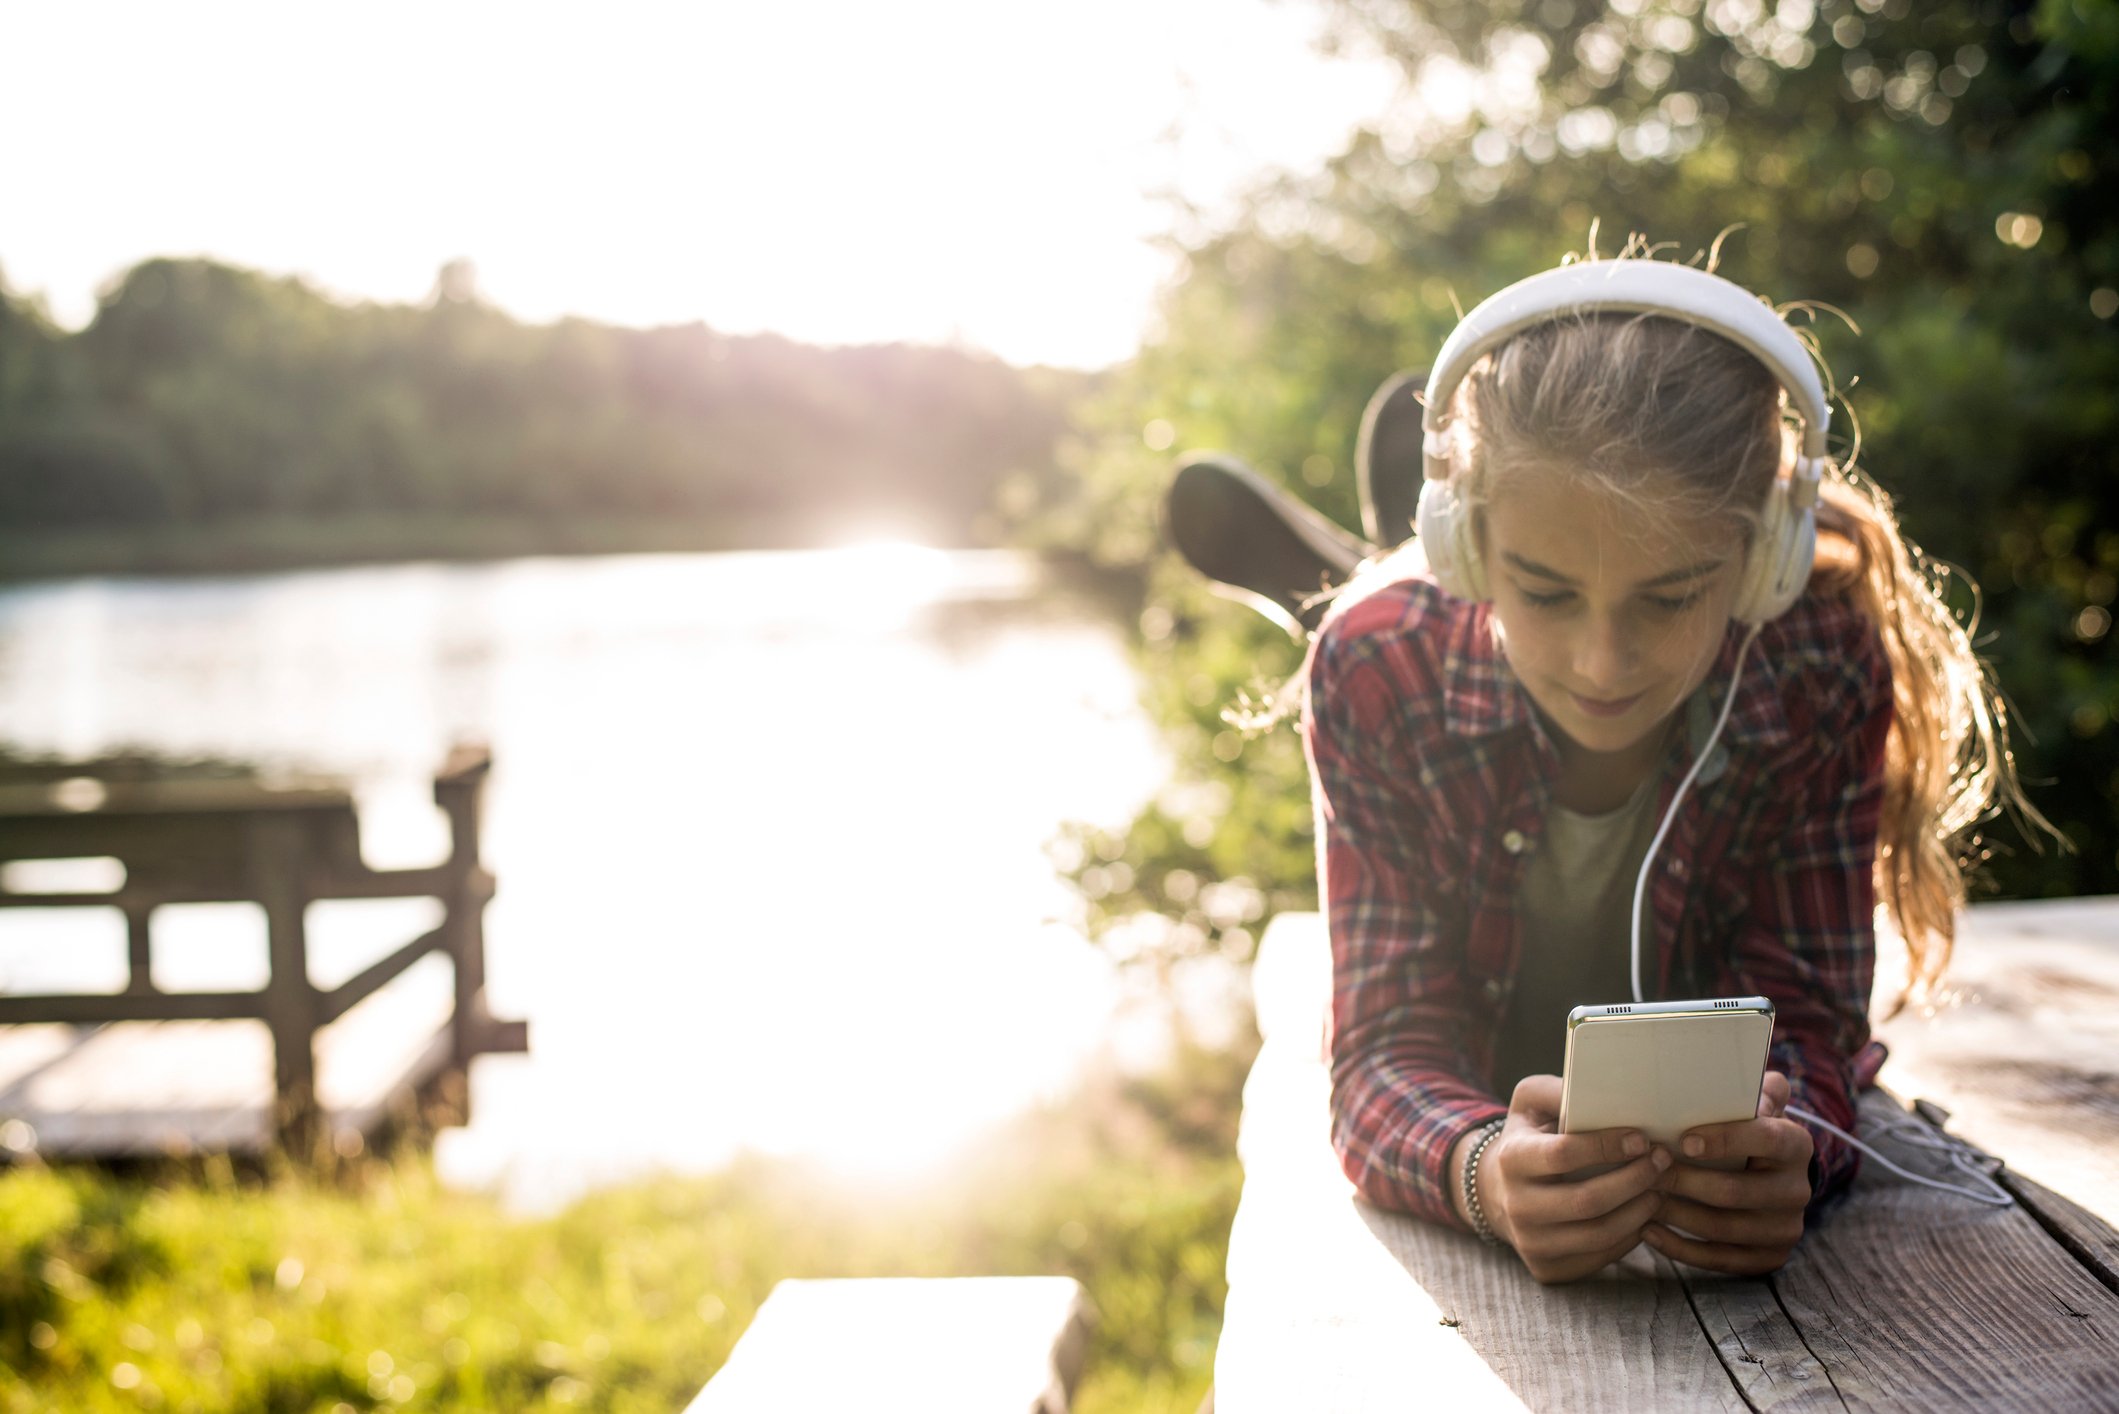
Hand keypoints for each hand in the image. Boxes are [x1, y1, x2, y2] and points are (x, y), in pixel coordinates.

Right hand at [1475, 1075, 1675, 1285]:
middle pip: (1587, 1201)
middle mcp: (1516, 1206)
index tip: (1641, 1138)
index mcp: (1512, 1159)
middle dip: (1634, 1180)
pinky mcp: (1548, 1269)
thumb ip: (1558, 1090)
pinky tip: (1643, 1214)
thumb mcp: (1530, 1103)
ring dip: (1640, 1210)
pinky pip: (1600, 1256)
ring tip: (1660, 1187)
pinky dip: (1630, 1236)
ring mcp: (1530, 1243)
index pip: (1563, 1155)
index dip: (1607, 1146)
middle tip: (1663, 1161)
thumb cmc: (1529, 1138)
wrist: (1499, 1191)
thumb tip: (1598, 1089)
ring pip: (1599, 1234)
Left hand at [1644, 1071, 1815, 1275]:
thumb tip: (1736, 1079)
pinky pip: (1721, 1260)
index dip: (1726, 1139)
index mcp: (1796, 1144)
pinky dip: (1680, 1248)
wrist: (1769, 1174)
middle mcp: (1798, 1189)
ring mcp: (1786, 1228)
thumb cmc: (1744, 1128)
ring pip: (1723, 1228)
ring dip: (1676, 1214)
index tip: (1684, 1141)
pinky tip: (1648, 1231)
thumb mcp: (1753, 1101)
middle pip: (1734, 1191)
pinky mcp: (1770, 1257)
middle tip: (1644, 1171)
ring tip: (1639, 1199)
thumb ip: (1750, 1086)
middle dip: (1683, 1182)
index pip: (1765, 1139)